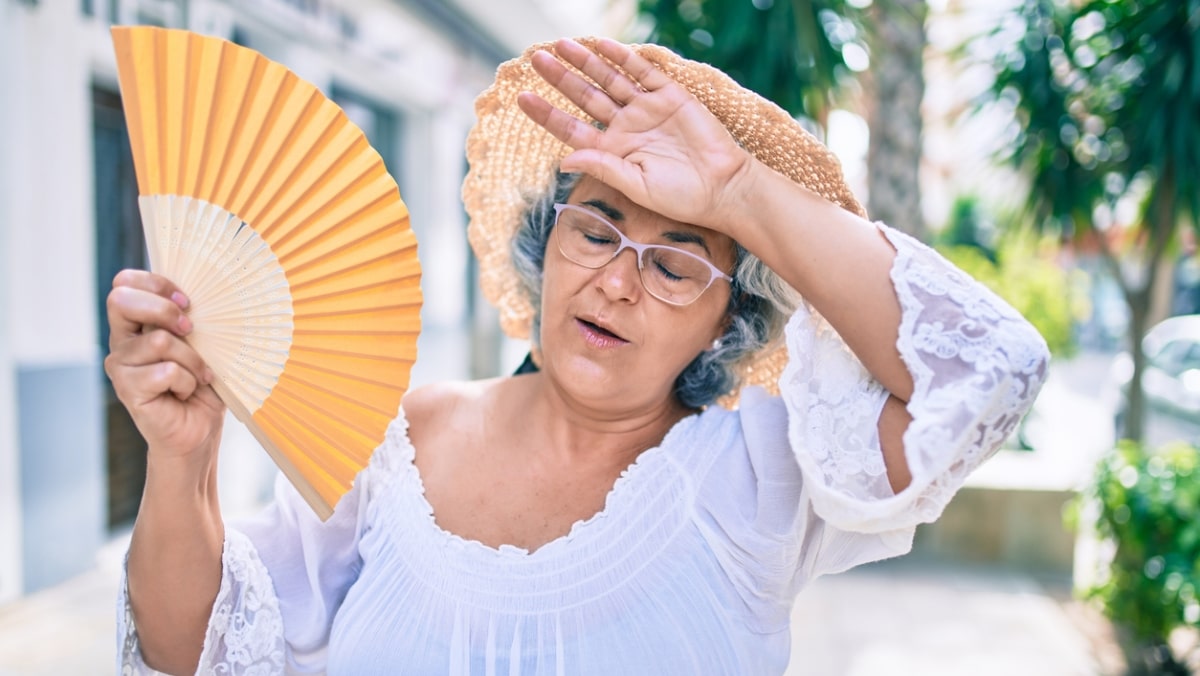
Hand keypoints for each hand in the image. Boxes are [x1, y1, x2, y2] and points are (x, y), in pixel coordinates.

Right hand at [104, 269, 224, 463]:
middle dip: (164, 310)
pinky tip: (185, 393)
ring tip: (197, 377)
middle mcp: (121, 341)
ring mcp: (120, 366)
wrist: (200, 430)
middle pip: (122, 300)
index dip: (155, 283)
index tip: (187, 300)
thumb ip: (189, 319)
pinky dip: (187, 382)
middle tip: (190, 330)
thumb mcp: (201, 343)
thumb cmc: (202, 383)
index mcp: (136, 323)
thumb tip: (198, 297)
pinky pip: (166, 371)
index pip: (124, 282)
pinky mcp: (127, 389)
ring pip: (158, 341)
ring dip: (191, 360)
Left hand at [518, 38, 754, 234]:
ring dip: (586, 62)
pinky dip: (624, 58)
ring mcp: (647, 109)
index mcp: (613, 151)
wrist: (724, 187)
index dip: (547, 113)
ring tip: (561, 45)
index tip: (523, 97)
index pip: (571, 128)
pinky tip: (603, 46)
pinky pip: (643, 72)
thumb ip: (602, 167)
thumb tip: (564, 159)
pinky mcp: (671, 96)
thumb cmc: (681, 197)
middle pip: (585, 97)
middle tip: (535, 58)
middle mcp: (626, 127)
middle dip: (561, 78)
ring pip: (610, 80)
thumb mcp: (636, 186)